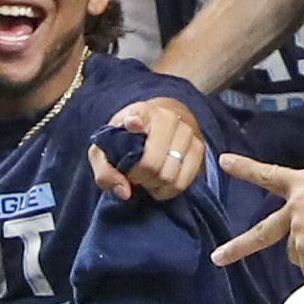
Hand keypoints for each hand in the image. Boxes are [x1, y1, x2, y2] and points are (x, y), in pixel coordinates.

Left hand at [89, 94, 215, 204]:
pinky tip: (160, 182)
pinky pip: (183, 182)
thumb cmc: (127, 140)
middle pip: (152, 163)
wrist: (157, 125)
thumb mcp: (105, 152)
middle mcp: (167, 118)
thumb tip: (125, 191)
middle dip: (139, 177)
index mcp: (141, 112)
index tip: (132, 123)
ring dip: (154, 185)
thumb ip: (104, 172)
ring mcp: (186, 131)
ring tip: (147, 177)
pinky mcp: (199, 147)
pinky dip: (168, 190)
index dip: (136, 121)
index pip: (140, 115)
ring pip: (169, 176)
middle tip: (134, 174)